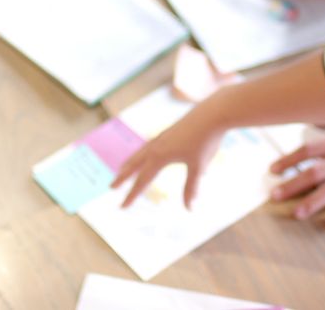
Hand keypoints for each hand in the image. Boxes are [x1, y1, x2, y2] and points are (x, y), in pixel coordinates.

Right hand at [111, 101, 226, 208]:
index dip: (131, 195)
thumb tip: (189, 209)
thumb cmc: (205, 140)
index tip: (122, 207)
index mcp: (160, 157)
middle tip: (111, 187)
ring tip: (123, 169)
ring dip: (130, 163)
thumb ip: (191, 188)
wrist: (212, 114)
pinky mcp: (169, 131)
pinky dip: (142, 153)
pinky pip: (149, 145)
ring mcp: (161, 137)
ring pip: (140, 153)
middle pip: (134, 164)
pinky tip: (146, 154)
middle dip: (122, 177)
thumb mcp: (198, 167)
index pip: (142, 181)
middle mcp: (156, 146)